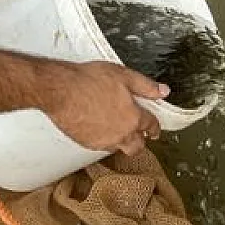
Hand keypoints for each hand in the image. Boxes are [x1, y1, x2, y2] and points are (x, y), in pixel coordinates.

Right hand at [39, 60, 167, 154]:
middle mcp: (121, 134)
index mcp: (133, 118)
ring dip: (121, 140)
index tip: (154, 128)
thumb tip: (163, 91)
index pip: (151, 126)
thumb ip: (146, 86)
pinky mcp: (87, 144)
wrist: (61, 90)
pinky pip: (101, 146)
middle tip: (137, 132)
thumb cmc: (88, 81)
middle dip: (140, 141)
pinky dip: (103, 139)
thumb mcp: (123, 76)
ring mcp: (103, 141)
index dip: (154, 127)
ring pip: (118, 148)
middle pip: (137, 147)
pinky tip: (98, 127)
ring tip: (116, 127)